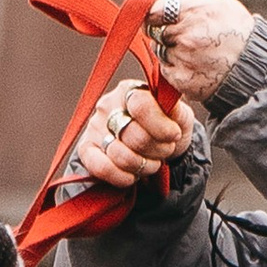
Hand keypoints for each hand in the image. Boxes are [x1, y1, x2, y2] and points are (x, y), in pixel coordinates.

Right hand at [69, 77, 194, 192]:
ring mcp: (94, 127)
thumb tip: (170, 112)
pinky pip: (101, 168)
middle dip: (157, 149)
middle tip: (164, 150)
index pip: (141, 106)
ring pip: (120, 155)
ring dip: (144, 165)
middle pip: (134, 136)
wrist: (156, 147)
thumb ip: (176, 111)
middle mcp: (108, 105)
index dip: (161, 126)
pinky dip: (122, 177)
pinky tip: (133, 175)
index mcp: (131, 90)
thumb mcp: (179, 116)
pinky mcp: (86, 149)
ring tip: (151, 161)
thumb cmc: (167, 128)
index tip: (174, 135)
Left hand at [139, 0, 254, 104]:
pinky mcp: (182, 81)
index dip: (156, 13)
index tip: (165, 16)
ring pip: (159, 51)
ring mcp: (184, 60)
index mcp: (195, 12)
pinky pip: (165, 70)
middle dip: (166, 31)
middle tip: (190, 34)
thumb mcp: (214, 0)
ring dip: (171, 49)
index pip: (153, 10)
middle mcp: (187, 37)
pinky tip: (197, 64)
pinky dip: (176, 67)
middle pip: (154, 31)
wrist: (255, 66)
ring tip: (198, 50)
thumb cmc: (235, 28)